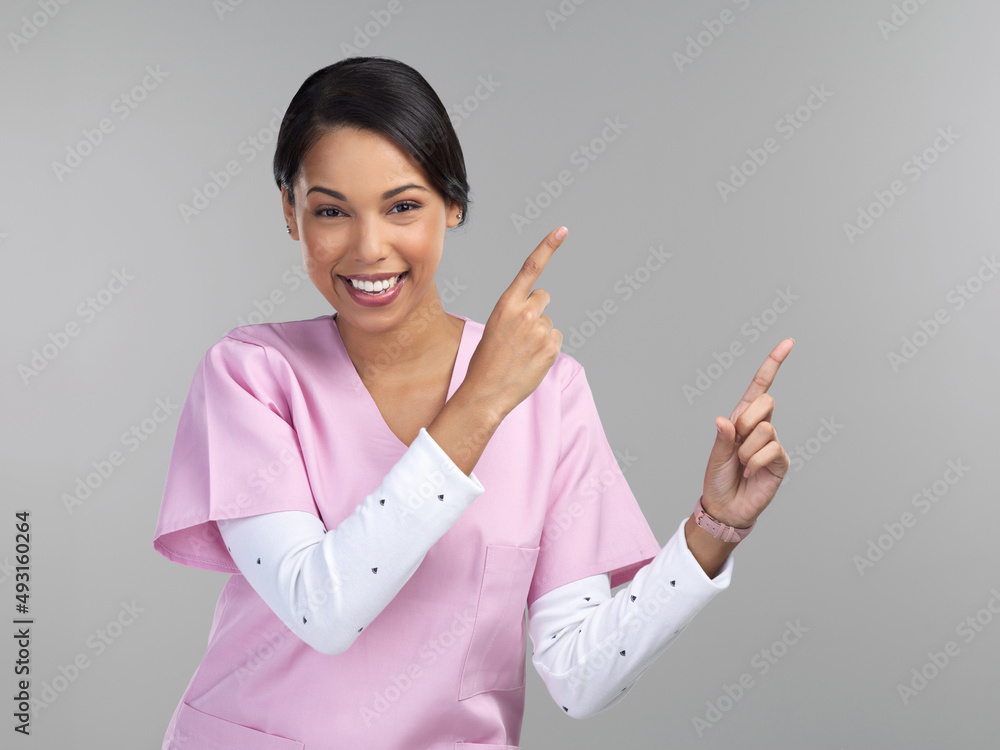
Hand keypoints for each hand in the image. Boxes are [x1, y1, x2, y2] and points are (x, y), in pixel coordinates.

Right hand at [462, 226, 567, 420]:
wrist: (486, 392)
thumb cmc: (487, 360)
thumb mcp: (495, 326)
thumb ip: (516, 312)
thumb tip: (540, 311)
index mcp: (506, 304)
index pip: (531, 268)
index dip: (548, 246)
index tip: (562, 230)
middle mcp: (526, 312)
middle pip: (543, 298)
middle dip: (536, 310)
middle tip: (519, 332)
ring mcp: (541, 330)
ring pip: (548, 322)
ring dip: (539, 333)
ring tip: (521, 351)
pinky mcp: (552, 347)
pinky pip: (555, 339)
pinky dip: (546, 348)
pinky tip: (531, 360)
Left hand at [701, 339, 793, 528]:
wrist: (726, 507)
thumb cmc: (718, 479)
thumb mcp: (715, 455)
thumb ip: (722, 437)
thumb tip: (725, 419)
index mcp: (741, 419)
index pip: (760, 387)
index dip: (773, 364)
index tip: (788, 342)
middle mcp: (760, 427)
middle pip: (766, 401)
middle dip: (746, 420)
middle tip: (736, 444)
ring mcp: (772, 443)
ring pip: (766, 428)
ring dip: (747, 449)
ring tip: (742, 464)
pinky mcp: (781, 461)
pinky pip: (772, 449)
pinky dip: (756, 462)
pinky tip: (751, 473)